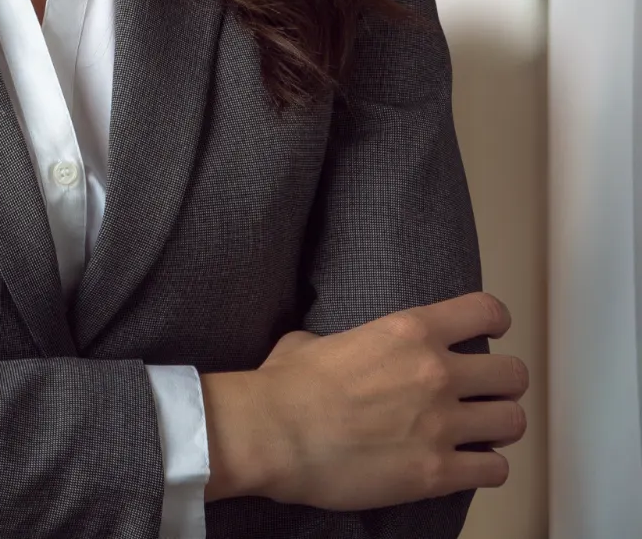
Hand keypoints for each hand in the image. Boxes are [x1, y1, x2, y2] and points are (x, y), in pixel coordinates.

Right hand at [203, 292, 527, 509]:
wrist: (271, 435)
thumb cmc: (284, 387)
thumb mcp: (314, 342)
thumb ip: (349, 343)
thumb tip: (339, 349)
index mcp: (408, 332)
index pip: (485, 312)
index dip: (494, 323)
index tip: (490, 334)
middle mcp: (436, 373)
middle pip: (512, 374)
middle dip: (501, 385)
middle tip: (482, 395)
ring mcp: (441, 425)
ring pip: (512, 422)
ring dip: (498, 427)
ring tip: (479, 433)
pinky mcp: (437, 472)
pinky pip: (495, 470)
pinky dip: (486, 467)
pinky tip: (467, 465)